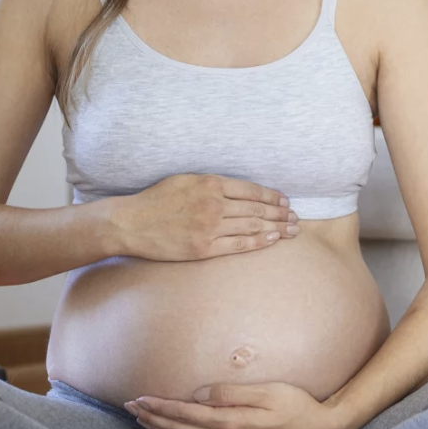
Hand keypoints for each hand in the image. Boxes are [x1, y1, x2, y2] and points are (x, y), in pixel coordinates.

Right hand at [108, 174, 298, 261]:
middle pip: (256, 209)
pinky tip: (272, 239)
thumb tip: (238, 190)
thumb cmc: (157, 200)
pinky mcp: (203, 248)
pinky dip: (258, 241)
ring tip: (291, 230)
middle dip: (280, 214)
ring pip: (252, 226)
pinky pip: (238, 245)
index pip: (251, 190)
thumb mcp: (185, 180)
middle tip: (296, 218)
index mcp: (210, 184)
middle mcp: (213, 204)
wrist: (131, 223)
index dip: (272, 196)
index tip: (285, 201)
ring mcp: (209, 227)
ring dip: (275, 228)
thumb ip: (212, 183)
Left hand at [125, 382, 351, 428]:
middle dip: (153, 419)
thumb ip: (230, 394)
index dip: (160, 407)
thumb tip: (198, 395)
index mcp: (232, 425)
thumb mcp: (268, 392)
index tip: (139, 399)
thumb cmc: (299, 406)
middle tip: (129, 409)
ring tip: (144, 421)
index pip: (185, 415)